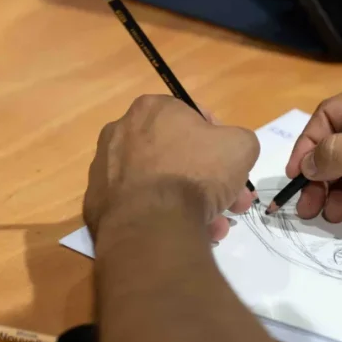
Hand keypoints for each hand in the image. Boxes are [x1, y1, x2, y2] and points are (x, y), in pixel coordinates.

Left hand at [84, 95, 259, 241]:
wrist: (151, 224)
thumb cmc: (196, 173)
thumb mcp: (241, 146)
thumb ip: (240, 141)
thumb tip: (231, 152)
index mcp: (152, 109)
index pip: (193, 118)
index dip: (219, 143)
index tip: (230, 166)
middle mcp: (122, 132)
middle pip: (179, 155)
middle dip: (210, 181)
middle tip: (231, 203)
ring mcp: (106, 169)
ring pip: (162, 184)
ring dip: (192, 203)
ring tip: (213, 226)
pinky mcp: (100, 202)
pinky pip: (142, 206)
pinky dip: (164, 217)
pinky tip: (185, 232)